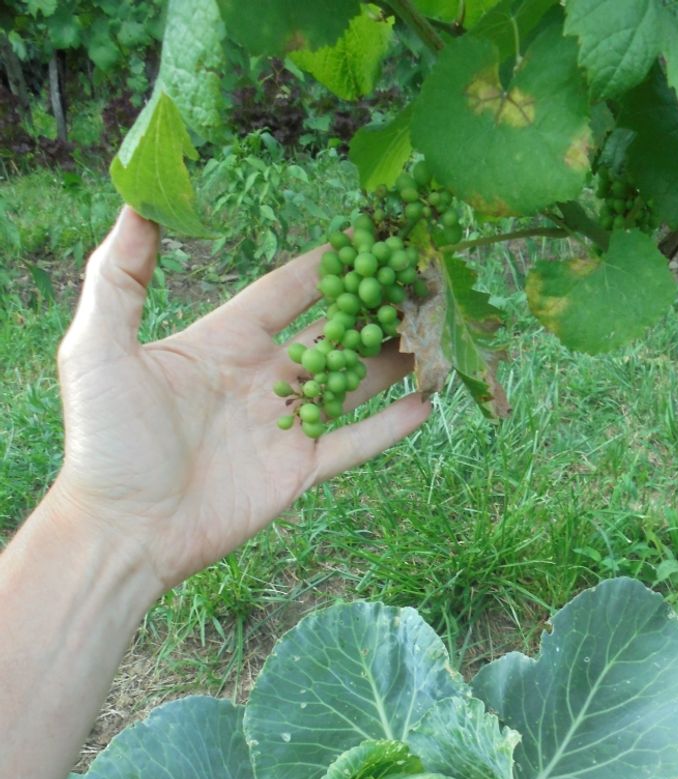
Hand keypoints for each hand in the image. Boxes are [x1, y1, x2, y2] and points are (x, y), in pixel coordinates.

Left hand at [52, 207, 430, 594]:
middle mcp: (261, 377)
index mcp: (223, 341)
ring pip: (352, 382)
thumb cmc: (106, 440)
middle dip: (374, 307)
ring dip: (391, 360)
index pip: (285, 291)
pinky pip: (352, 444)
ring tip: (435, 334)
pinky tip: (426, 403)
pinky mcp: (297, 471)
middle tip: (421, 281)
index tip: (368, 237)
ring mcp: (284, 425)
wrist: (123, 530)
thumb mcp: (97, 348)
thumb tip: (136, 205)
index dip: (326, 265)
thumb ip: (119, 277)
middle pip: (331, 332)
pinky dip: (388, 426)